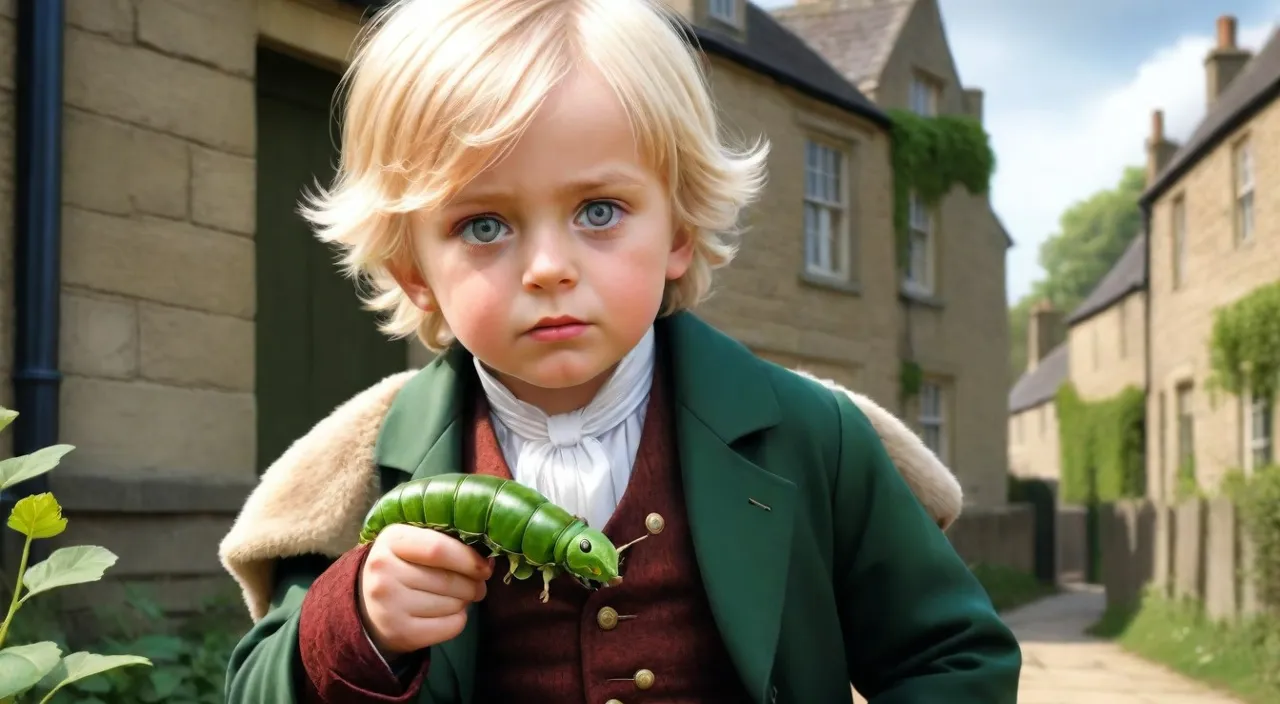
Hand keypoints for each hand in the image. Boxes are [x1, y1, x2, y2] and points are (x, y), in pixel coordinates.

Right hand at [357, 523, 493, 657]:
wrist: (367, 605)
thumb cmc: (402, 567)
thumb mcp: (412, 544)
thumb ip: (446, 544)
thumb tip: (486, 563)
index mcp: (390, 540)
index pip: (438, 549)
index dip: (469, 559)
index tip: (484, 567)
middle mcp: (384, 571)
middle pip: (449, 580)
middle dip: (473, 584)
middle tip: (478, 586)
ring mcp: (388, 605)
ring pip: (452, 604)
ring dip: (465, 602)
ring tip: (457, 598)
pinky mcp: (399, 632)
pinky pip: (450, 627)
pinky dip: (458, 621)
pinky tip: (447, 614)